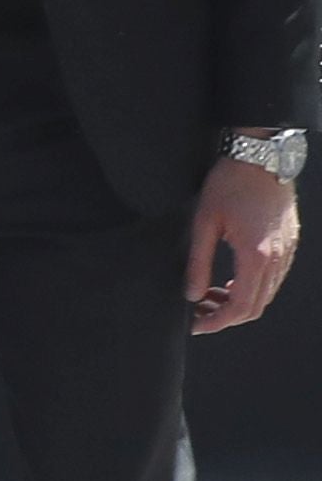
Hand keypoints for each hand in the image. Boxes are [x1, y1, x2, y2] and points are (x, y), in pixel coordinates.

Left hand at [193, 158, 300, 335]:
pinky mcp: (289, 244)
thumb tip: (191, 293)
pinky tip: (228, 281)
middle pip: (256, 306)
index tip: (197, 323)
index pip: (241, 306)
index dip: (217, 321)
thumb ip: (197, 262)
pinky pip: (273, 279)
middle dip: (225, 316)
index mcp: (256, 255)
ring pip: (266, 294)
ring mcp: (287, 251)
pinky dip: (251, 288)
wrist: (260, 158)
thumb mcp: (203, 223)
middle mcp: (277, 258)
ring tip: (209, 295)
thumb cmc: (230, 184)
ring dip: (238, 303)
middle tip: (198, 311)